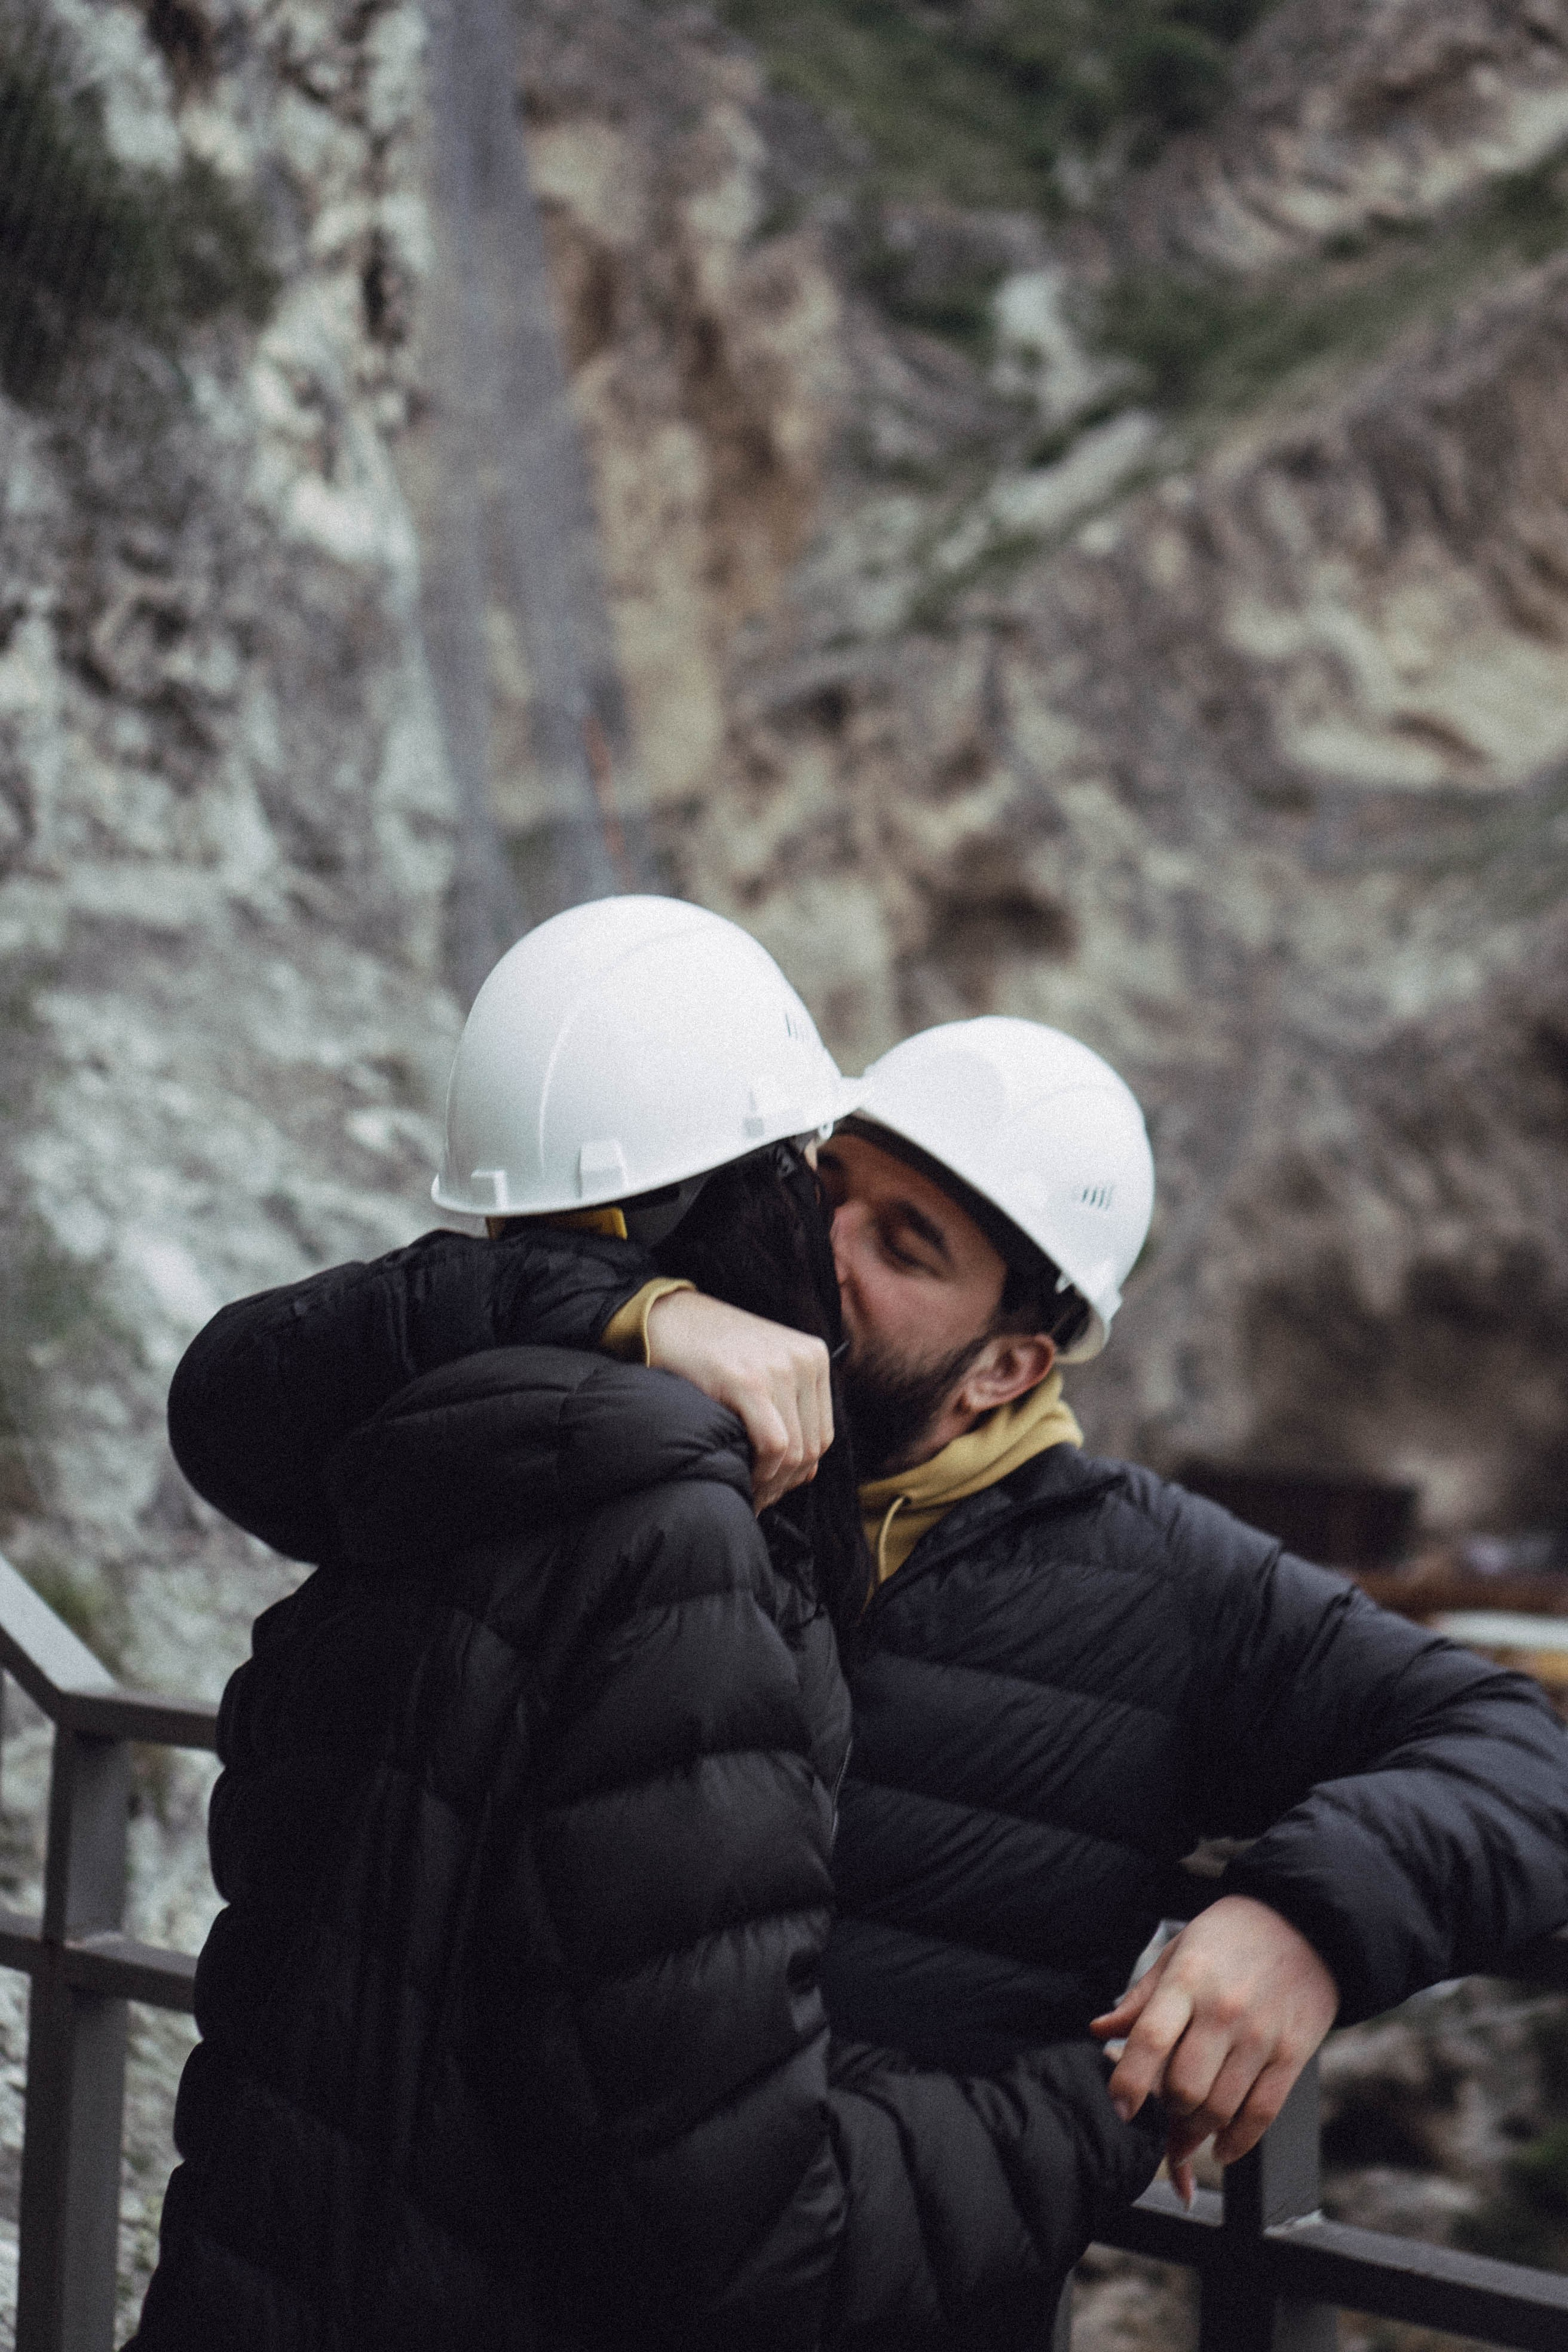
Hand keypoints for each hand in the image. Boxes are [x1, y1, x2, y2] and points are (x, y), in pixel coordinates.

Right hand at [645, 1290, 833, 1511]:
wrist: (665, 1317)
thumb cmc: (710, 1350)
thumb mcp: (763, 1368)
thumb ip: (789, 1409)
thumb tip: (805, 1473)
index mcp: (813, 1356)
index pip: (823, 1433)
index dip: (800, 1471)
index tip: (773, 1488)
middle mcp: (804, 1360)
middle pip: (813, 1446)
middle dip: (785, 1483)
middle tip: (758, 1498)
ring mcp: (779, 1369)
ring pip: (795, 1452)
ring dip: (772, 1483)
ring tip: (749, 1492)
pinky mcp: (748, 1381)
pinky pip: (773, 1445)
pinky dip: (760, 1473)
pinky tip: (741, 1477)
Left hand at [1090, 1895, 1337, 2198]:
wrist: (1308, 1922)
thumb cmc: (1231, 1936)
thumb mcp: (1179, 1950)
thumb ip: (1141, 1997)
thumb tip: (1098, 2031)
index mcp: (1188, 1980)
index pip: (1150, 2040)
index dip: (1128, 2082)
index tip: (1119, 2109)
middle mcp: (1224, 2011)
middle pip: (1185, 2088)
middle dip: (1167, 2109)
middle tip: (1164, 2105)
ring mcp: (1261, 2036)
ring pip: (1220, 2108)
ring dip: (1198, 2128)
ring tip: (1189, 2123)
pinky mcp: (1293, 2055)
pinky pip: (1262, 2114)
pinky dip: (1238, 2141)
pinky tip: (1222, 2147)